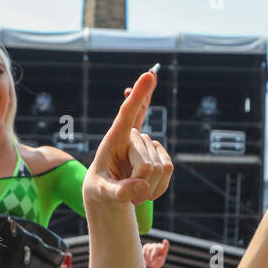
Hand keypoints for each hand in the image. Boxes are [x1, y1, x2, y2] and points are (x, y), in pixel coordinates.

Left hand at [82, 70, 172, 207]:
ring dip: (148, 188)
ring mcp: (149, 144)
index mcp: (114, 138)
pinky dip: (157, 189)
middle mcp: (134, 136)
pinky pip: (168, 171)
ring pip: (161, 168)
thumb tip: (141, 186)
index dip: (139, 95)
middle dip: (138, 184)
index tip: (149, 74)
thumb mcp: (101, 193)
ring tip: (132, 191)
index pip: (128, 113)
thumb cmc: (99, 187)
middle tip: (122, 192)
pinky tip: (144, 191)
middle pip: (147, 164)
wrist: (108, 191)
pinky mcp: (161, 154)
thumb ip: (116, 192)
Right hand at [141, 239, 169, 267]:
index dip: (165, 244)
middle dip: (153, 255)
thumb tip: (159, 258)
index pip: (165, 246)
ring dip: (148, 256)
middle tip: (151, 261)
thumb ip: (159, 262)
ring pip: (149, 248)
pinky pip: (144, 249)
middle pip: (155, 248)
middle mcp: (158, 246)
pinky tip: (145, 258)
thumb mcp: (159, 264)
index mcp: (164, 250)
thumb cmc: (156, 263)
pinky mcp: (146, 246)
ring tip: (148, 262)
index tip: (165, 241)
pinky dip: (144, 254)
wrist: (151, 262)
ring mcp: (152, 245)